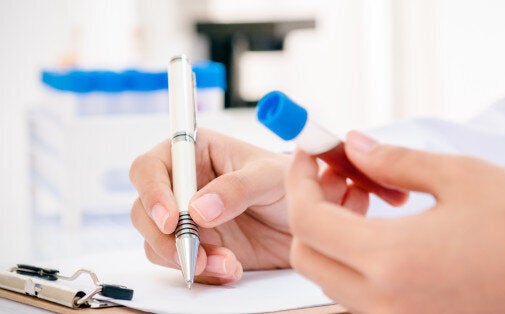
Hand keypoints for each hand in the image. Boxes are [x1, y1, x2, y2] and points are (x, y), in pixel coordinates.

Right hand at [130, 128, 291, 283]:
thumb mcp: (270, 177)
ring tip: (227, 263)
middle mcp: (183, 184)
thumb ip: (237, 188)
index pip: (150, 167)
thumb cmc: (289, 183)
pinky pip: (180, 263)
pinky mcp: (196, 245)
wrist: (304, 222)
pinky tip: (231, 268)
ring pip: (157, 242)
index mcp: (194, 152)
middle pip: (144, 210)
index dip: (152, 193)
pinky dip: (202, 272)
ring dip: (185, 259)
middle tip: (193, 255)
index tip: (172, 220)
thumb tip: (198, 209)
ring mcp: (186, 218)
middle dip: (165, 238)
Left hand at [287, 131, 504, 312]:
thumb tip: (354, 145)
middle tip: (337, 176)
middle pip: (308, 258)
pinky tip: (387, 232)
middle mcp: (385, 303)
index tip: (307, 155)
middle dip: (308, 211)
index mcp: (391, 260)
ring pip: (332, 280)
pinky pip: (364, 297)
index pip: (307, 222)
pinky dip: (359, 262)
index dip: (298, 181)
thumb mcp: (463, 177)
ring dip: (333, 237)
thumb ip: (395, 161)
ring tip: (367, 198)